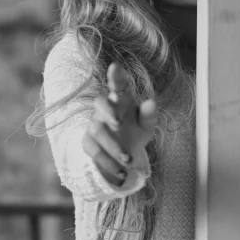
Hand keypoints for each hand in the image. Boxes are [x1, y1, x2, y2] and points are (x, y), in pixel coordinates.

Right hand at [82, 62, 157, 183]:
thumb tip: (151, 101)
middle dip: (108, 111)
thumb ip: (149, 115)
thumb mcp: (146, 126)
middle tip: (119, 123)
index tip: (115, 66)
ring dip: (113, 146)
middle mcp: (105, 109)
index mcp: (122, 99)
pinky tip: (122, 173)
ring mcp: (94, 124)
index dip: (115, 76)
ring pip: (97, 130)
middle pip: (99, 102)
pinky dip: (108, 162)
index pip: (118, 85)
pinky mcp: (88, 142)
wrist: (122, 159)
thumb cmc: (135, 133)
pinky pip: (94, 150)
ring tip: (129, 160)